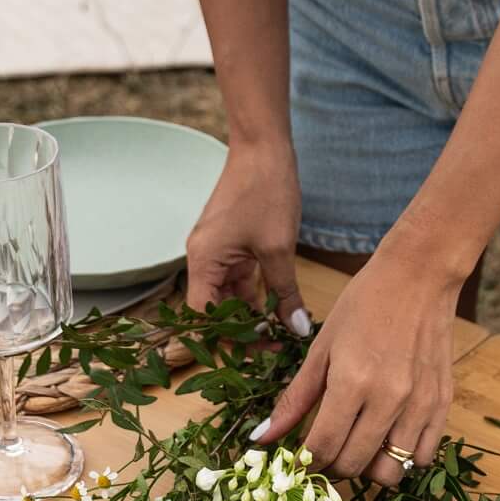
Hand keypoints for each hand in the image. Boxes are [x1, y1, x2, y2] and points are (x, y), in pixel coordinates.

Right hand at [185, 139, 308, 331]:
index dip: (228, 340)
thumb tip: (296, 329)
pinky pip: (239, 279)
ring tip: (281, 334)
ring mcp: (216, 251)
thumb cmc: (266, 191)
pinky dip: (257, 294)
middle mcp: (203, 259)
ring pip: (229, 296)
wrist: (263, 147)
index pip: (203, 317)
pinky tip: (280, 308)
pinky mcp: (231, 244)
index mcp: (203, 261)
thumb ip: (285, 292)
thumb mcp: (278, 248)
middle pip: (215, 310)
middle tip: (275, 349)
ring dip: (252, 314)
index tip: (259, 353)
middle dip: (243, 332)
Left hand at [253, 240, 456, 487]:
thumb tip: (262, 436)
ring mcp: (420, 404)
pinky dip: (403, 456)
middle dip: (333, 464)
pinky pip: (423, 457)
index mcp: (352, 381)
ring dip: (370, 465)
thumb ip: (295, 397)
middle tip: (328, 446)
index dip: (306, 459)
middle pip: (354, 465)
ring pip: (391, 472)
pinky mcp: (442, 403)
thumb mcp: (321, 346)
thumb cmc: (364, 304)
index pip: (323, 447)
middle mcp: (388, 399)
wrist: (419, 276)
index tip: (302, 454)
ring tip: (360, 442)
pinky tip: (389, 435)